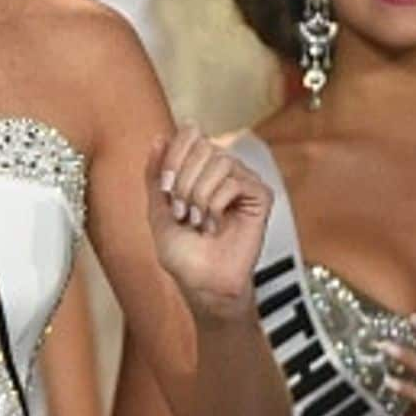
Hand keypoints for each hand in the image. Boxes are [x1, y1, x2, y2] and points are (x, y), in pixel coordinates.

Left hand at [146, 126, 271, 320]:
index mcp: (198, 168)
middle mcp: (221, 170)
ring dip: (199, 194)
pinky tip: (215, 224)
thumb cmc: (182, 252)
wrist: (201, 282)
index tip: (165, 188)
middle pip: (202, 145)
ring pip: (219, 160)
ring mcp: (242, 181)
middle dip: (184, 180)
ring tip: (198, 220)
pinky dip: (216, 204)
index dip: (173, 156)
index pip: (189, 133)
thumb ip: (155, 173)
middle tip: (182, 210)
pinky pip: (235, 181)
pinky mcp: (259, 196)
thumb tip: (159, 137)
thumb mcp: (157, 208)